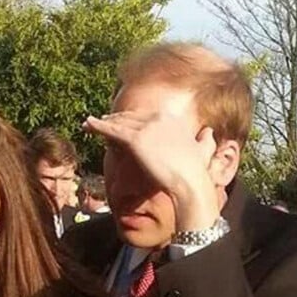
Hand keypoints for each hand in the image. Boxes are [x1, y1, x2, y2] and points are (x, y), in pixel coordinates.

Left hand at [82, 111, 220, 229]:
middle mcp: (158, 118)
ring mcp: (146, 127)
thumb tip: (208, 132)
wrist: (189, 180)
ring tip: (89, 123)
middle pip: (129, 116)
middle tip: (101, 120)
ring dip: (102, 122)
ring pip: (118, 122)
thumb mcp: (203, 149)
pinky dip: (97, 126)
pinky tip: (87, 126)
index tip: (121, 121)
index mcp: (171, 118)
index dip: (130, 119)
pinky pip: (111, 130)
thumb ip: (205, 139)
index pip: (145, 116)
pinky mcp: (135, 138)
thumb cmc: (195, 171)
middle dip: (114, 118)